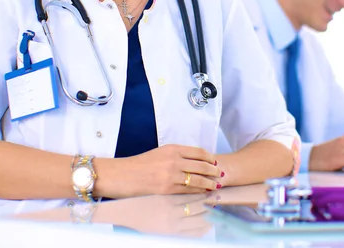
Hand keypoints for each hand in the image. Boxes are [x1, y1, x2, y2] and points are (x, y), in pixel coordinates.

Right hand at [99, 145, 223, 197]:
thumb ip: (177, 155)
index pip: (198, 152)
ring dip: (209, 183)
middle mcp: (174, 160)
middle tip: (220, 175)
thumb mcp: (160, 153)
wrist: (123, 175)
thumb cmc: (140, 164)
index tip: (215, 162)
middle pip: (202, 165)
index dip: (210, 158)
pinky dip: (199, 192)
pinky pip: (188, 190)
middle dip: (214, 171)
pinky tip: (203, 193)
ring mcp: (172, 175)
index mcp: (172, 149)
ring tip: (216, 186)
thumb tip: (194, 161)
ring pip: (198, 179)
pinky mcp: (168, 189)